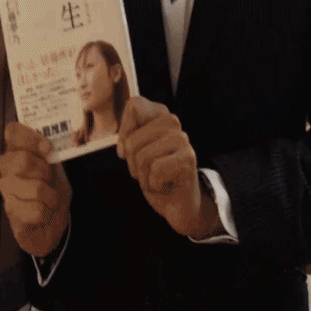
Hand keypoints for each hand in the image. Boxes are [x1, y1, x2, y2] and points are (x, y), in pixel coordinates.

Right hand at [0, 122, 71, 256]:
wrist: (51, 224)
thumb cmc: (52, 192)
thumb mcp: (57, 169)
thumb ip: (51, 155)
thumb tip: (47, 146)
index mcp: (17, 151)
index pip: (12, 132)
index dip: (31, 138)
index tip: (47, 150)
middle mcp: (7, 168)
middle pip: (22, 160)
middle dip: (45, 171)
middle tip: (49, 179)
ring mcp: (6, 190)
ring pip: (34, 188)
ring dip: (50, 195)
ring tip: (49, 199)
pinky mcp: (11, 212)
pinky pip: (36, 210)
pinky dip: (46, 212)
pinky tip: (42, 213)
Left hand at [117, 97, 215, 237]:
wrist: (176, 204)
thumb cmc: (154, 175)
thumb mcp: (135, 153)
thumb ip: (128, 138)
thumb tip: (123, 145)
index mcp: (158, 115)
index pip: (134, 106)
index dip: (124, 131)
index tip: (127, 150)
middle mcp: (172, 122)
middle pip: (133, 139)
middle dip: (132, 161)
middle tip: (143, 170)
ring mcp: (182, 139)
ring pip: (143, 155)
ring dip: (143, 175)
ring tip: (153, 178)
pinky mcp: (188, 157)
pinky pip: (157, 169)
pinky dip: (154, 183)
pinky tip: (163, 184)